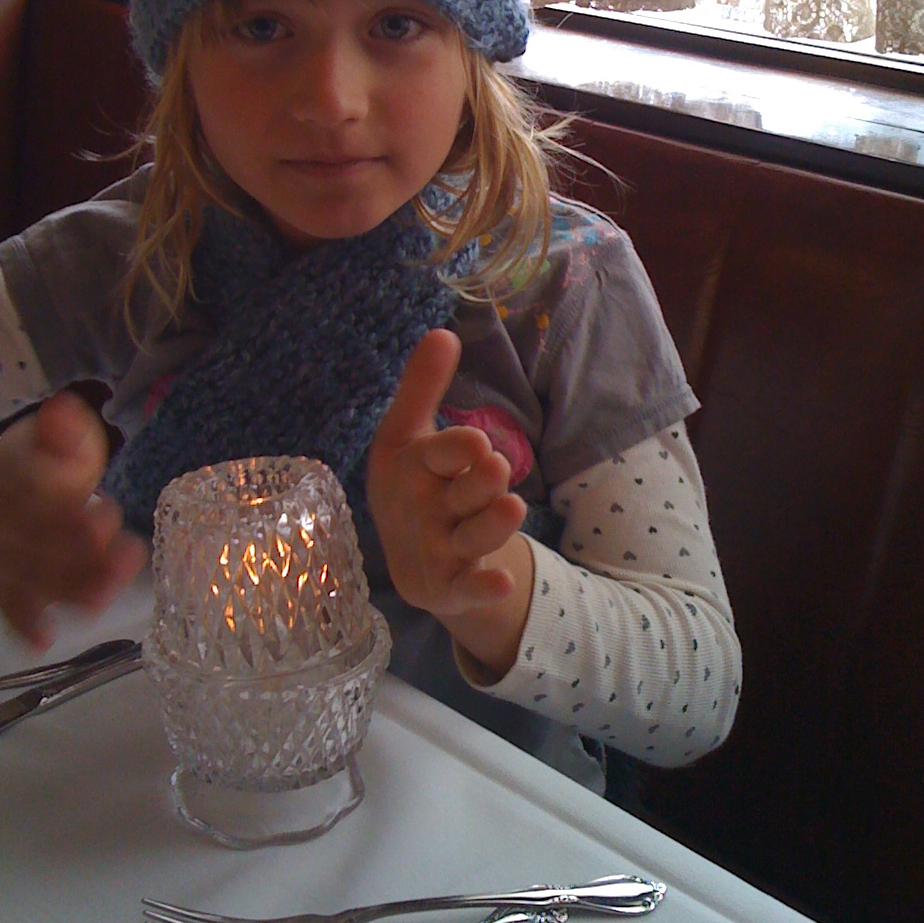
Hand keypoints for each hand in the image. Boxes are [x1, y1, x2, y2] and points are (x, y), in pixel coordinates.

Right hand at [0, 390, 145, 647]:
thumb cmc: (37, 463)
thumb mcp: (48, 436)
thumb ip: (63, 430)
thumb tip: (65, 410)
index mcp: (20, 475)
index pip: (41, 488)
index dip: (67, 500)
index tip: (104, 513)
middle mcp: (6, 518)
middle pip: (40, 538)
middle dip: (80, 551)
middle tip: (126, 557)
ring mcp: (2, 555)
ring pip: (30, 575)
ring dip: (66, 588)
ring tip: (100, 600)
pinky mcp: (3, 584)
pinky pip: (6, 604)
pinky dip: (21, 623)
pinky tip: (41, 641)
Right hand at [367, 329, 529, 626]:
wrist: (413, 559)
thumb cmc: (415, 486)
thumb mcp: (410, 436)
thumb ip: (423, 387)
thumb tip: (443, 332)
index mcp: (410, 469)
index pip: (433, 455)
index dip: (455, 450)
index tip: (478, 442)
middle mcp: (420, 511)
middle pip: (458, 496)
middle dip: (477, 484)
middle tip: (498, 468)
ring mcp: (435, 551)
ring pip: (468, 539)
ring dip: (490, 526)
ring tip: (513, 507)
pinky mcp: (450, 588)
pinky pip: (467, 590)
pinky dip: (483, 588)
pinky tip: (503, 582)